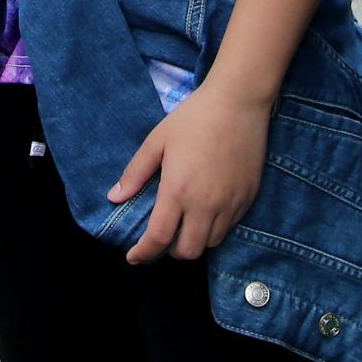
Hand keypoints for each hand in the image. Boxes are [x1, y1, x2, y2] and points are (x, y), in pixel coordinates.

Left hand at [109, 80, 270, 263]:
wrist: (238, 104)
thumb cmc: (193, 119)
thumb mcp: (157, 142)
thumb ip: (135, 173)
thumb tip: (114, 197)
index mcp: (178, 191)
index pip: (159, 238)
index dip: (144, 253)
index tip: (133, 256)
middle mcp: (206, 205)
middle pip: (187, 251)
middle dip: (169, 251)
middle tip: (159, 238)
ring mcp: (230, 205)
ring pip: (210, 244)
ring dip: (193, 242)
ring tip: (182, 226)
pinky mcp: (247, 199)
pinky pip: (229, 229)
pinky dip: (213, 230)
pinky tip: (204, 214)